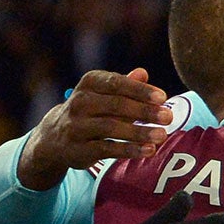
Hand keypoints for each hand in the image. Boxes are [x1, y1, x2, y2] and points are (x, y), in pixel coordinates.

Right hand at [16, 69, 172, 188]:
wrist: (54, 137)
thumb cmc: (90, 110)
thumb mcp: (104, 93)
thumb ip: (125, 85)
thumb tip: (143, 73)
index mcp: (89, 83)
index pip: (116, 83)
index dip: (140, 90)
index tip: (162, 97)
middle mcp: (80, 102)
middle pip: (116, 105)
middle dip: (144, 111)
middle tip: (168, 117)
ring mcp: (76, 126)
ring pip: (111, 127)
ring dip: (139, 132)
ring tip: (162, 135)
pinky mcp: (78, 149)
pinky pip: (106, 148)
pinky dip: (129, 150)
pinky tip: (149, 150)